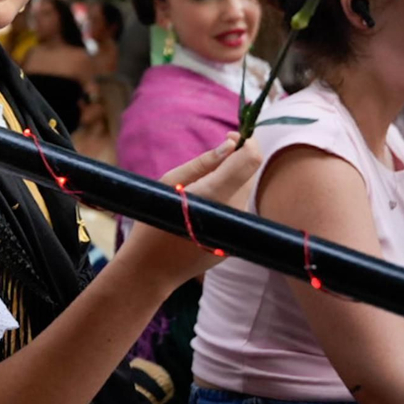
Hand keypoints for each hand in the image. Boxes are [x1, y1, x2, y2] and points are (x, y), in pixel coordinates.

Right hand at [117, 132, 261, 288]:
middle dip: (235, 161)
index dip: (247, 142)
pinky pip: (237, 210)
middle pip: (248, 174)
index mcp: (215, 194)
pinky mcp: (236, 241)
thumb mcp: (171, 181)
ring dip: (230, 181)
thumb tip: (231, 144)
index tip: (231, 137)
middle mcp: (233, 212)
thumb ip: (204, 163)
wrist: (153, 267)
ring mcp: (236, 229)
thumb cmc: (154, 218)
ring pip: (243, 192)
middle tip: (212, 158)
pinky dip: (225, 200)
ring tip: (199, 188)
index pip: (251, 159)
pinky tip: (201, 209)